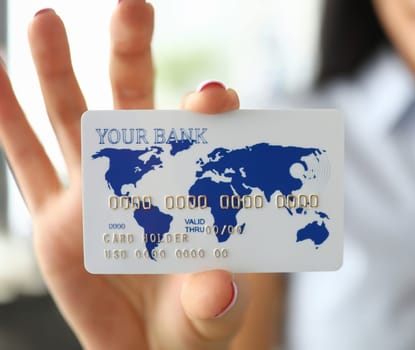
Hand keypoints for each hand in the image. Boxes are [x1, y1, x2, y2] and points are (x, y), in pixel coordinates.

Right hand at [0, 1, 244, 348]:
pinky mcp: (55, 214)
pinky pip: (22, 158)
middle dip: (131, 53)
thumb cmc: (193, 322)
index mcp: (187, 186)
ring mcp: (93, 189)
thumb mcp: (211, 314)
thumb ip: (215, 301)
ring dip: (58, 68)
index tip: (216, 97)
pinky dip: (4, 114)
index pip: (201, 134)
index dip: (208, 109)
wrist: (151, 348)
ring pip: (72, 117)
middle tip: (134, 6)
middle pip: (134, 101)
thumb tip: (220, 288)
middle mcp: (140, 175)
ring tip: (44, 20)